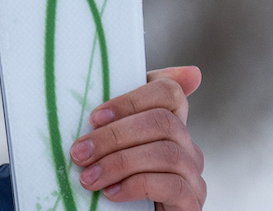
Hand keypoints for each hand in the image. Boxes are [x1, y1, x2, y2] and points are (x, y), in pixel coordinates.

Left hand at [70, 66, 202, 208]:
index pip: (169, 92)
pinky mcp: (191, 203)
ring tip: (88, 178)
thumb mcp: (106, 144)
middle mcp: (186, 147)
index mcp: (168, 125)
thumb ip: (112, 115)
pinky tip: (111, 193)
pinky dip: (135, 186)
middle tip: (79, 152)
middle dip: (114, 136)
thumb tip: (146, 75)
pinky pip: (172, 185)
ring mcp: (193, 175)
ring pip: (167, 153)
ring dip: (119, 163)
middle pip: (164, 122)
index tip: (94, 117)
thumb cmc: (109, 178)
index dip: (131, 100)